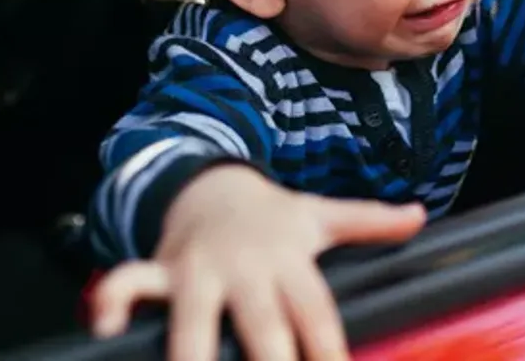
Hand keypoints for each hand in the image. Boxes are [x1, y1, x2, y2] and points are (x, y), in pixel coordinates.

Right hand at [88, 165, 426, 360]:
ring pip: (194, 317)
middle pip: (263, 325)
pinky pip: (131, 283)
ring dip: (193, 353)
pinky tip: (104, 331)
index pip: (317, 313)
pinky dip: (114, 301)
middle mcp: (247, 268)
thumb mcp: (321, 215)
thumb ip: (369, 222)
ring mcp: (200, 270)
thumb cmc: (272, 216)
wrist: (210, 181)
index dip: (328, 349)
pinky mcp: (161, 271)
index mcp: (291, 260)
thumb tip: (419, 216)